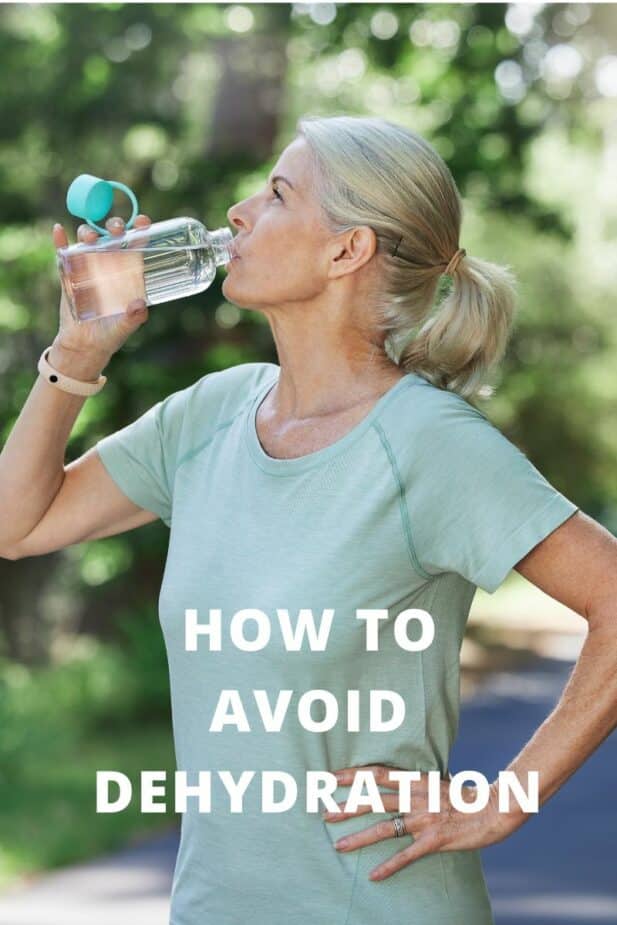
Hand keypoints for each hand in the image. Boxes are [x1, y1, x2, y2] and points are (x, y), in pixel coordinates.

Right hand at [50, 214, 152, 375]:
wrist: (84, 346)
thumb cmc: (110, 334)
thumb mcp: (124, 327)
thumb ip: (133, 318)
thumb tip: (140, 305)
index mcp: (127, 273)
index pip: (136, 246)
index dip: (140, 231)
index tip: (143, 222)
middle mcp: (109, 265)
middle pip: (112, 237)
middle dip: (114, 227)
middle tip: (116, 229)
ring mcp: (88, 267)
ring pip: (88, 241)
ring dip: (89, 233)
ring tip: (90, 237)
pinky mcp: (68, 275)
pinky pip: (63, 254)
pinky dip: (60, 241)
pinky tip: (58, 230)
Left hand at [324, 764, 516, 881]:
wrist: (495, 808)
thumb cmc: (466, 797)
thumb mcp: (437, 782)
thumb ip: (415, 785)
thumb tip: (395, 784)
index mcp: (416, 780)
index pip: (378, 774)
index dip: (354, 775)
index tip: (331, 776)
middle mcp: (416, 797)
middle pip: (375, 800)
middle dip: (348, 807)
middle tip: (324, 812)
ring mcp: (425, 819)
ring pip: (385, 828)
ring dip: (360, 838)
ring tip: (338, 846)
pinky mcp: (435, 840)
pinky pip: (407, 855)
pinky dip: (389, 866)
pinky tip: (373, 876)